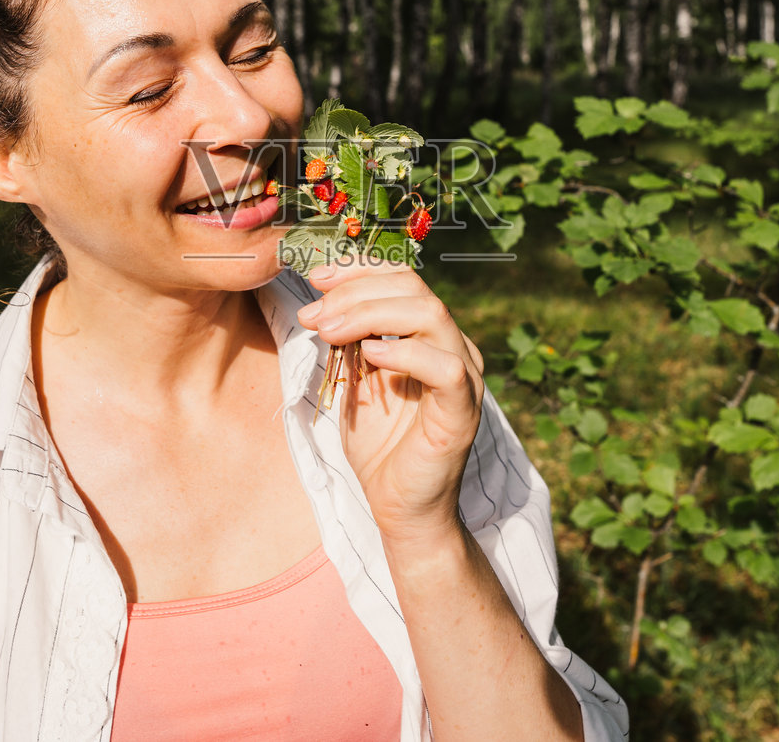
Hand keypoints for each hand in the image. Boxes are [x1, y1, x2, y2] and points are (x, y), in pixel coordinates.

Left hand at [295, 253, 485, 549]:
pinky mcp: (462, 411)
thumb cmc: (380, 447)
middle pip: (414, 289)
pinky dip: (405, 353)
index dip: (360, 270)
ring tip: (327, 332)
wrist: (400, 509)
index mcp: (430, 337)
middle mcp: (452, 348)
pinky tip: (369, 356)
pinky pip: (444, 368)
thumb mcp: (355, 382)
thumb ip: (350, 342)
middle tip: (314, 313)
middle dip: (355, 292)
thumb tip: (322, 302)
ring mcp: (463, 378)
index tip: (316, 277)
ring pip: (430, 315)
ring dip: (370, 315)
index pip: (403, 280)